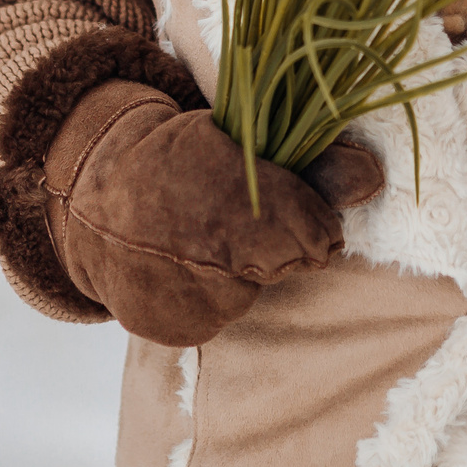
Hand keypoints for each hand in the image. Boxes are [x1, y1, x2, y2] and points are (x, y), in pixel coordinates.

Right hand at [42, 82, 383, 346]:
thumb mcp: (240, 140)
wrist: (94, 195)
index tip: (279, 202)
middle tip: (227, 218)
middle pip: (287, 263)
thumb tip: (372, 179)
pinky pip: (215, 317)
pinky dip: (207, 297)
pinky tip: (180, 268)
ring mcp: (179, 291)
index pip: (315, 234)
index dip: (306, 216)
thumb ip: (310, 167)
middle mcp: (198, 244)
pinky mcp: (167, 326)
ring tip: (196, 240)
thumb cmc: (181, 160)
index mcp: (221, 185)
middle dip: (272, 243)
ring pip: (249, 294)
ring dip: (237, 272)